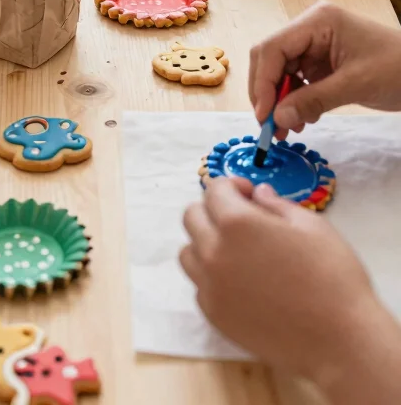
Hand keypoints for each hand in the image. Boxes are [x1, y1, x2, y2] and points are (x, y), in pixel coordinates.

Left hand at [180, 178, 392, 387]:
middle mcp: (214, 252)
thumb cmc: (332, 277)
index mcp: (237, 223)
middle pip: (192, 217)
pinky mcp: (214, 315)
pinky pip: (200, 284)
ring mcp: (210, 286)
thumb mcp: (312, 226)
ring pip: (189, 252)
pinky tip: (241, 282)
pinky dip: (212, 276)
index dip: (232, 186)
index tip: (250, 195)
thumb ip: (277, 205)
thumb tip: (257, 194)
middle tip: (243, 220)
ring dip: (206, 243)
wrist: (339, 341)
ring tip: (237, 251)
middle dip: (214, 210)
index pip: (214, 190)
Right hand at [250, 2, 400, 137]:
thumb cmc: (397, 69)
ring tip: (287, 130)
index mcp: (317, 21)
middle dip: (267, 93)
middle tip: (270, 127)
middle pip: (271, 58)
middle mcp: (310, 28)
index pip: (273, 48)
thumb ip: (313, 100)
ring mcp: (314, 44)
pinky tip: (302, 120)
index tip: (264, 115)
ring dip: (279, 101)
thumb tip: (277, 119)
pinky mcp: (320, 61)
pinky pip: (296, 80)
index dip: (263, 82)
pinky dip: (294, 101)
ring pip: (280, 72)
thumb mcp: (355, 85)